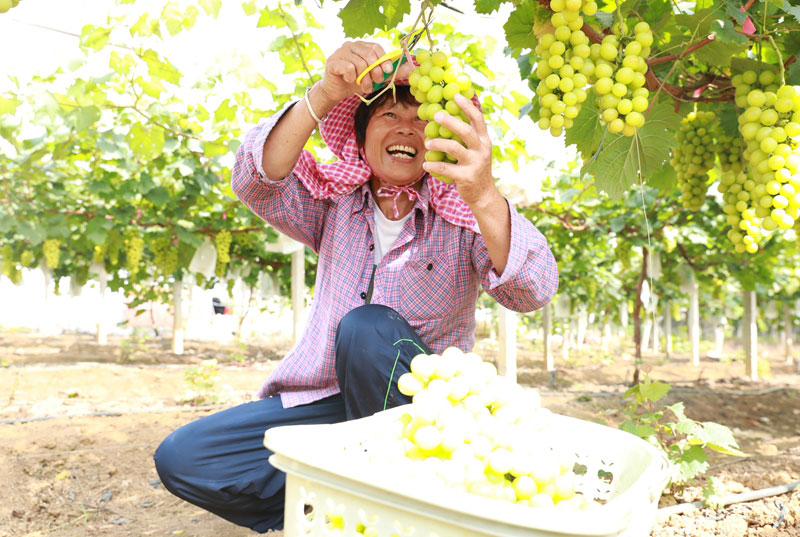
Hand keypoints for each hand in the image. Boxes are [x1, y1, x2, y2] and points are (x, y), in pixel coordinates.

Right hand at [320, 41, 396, 101]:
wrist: (337, 91)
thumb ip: (392, 73)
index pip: (376, 48)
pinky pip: (348, 68)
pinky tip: (349, 80)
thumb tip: (411, 68)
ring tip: (363, 86)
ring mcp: (341, 52)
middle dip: (375, 72)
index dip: (384, 60)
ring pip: (359, 63)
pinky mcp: (333, 61)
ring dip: (364, 79)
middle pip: (369, 55)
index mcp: (362, 46)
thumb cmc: (357, 81)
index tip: (388, 71)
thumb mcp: (377, 78)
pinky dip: (351, 77)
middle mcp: (351, 45)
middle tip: (375, 82)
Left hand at [421, 94, 498, 208]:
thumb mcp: (477, 151)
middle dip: (450, 121)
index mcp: (484, 140)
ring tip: (427, 142)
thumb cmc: (475, 168)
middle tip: (436, 115)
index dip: (467, 106)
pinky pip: (446, 168)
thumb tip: (450, 117)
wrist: (483, 195)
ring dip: (438, 143)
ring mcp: (475, 164)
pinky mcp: (466, 177)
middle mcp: (482, 150)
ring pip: (454, 148)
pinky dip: (433, 165)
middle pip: (466, 131)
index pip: (478, 119)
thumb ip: (469, 137)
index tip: (455, 95)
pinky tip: (426, 165)